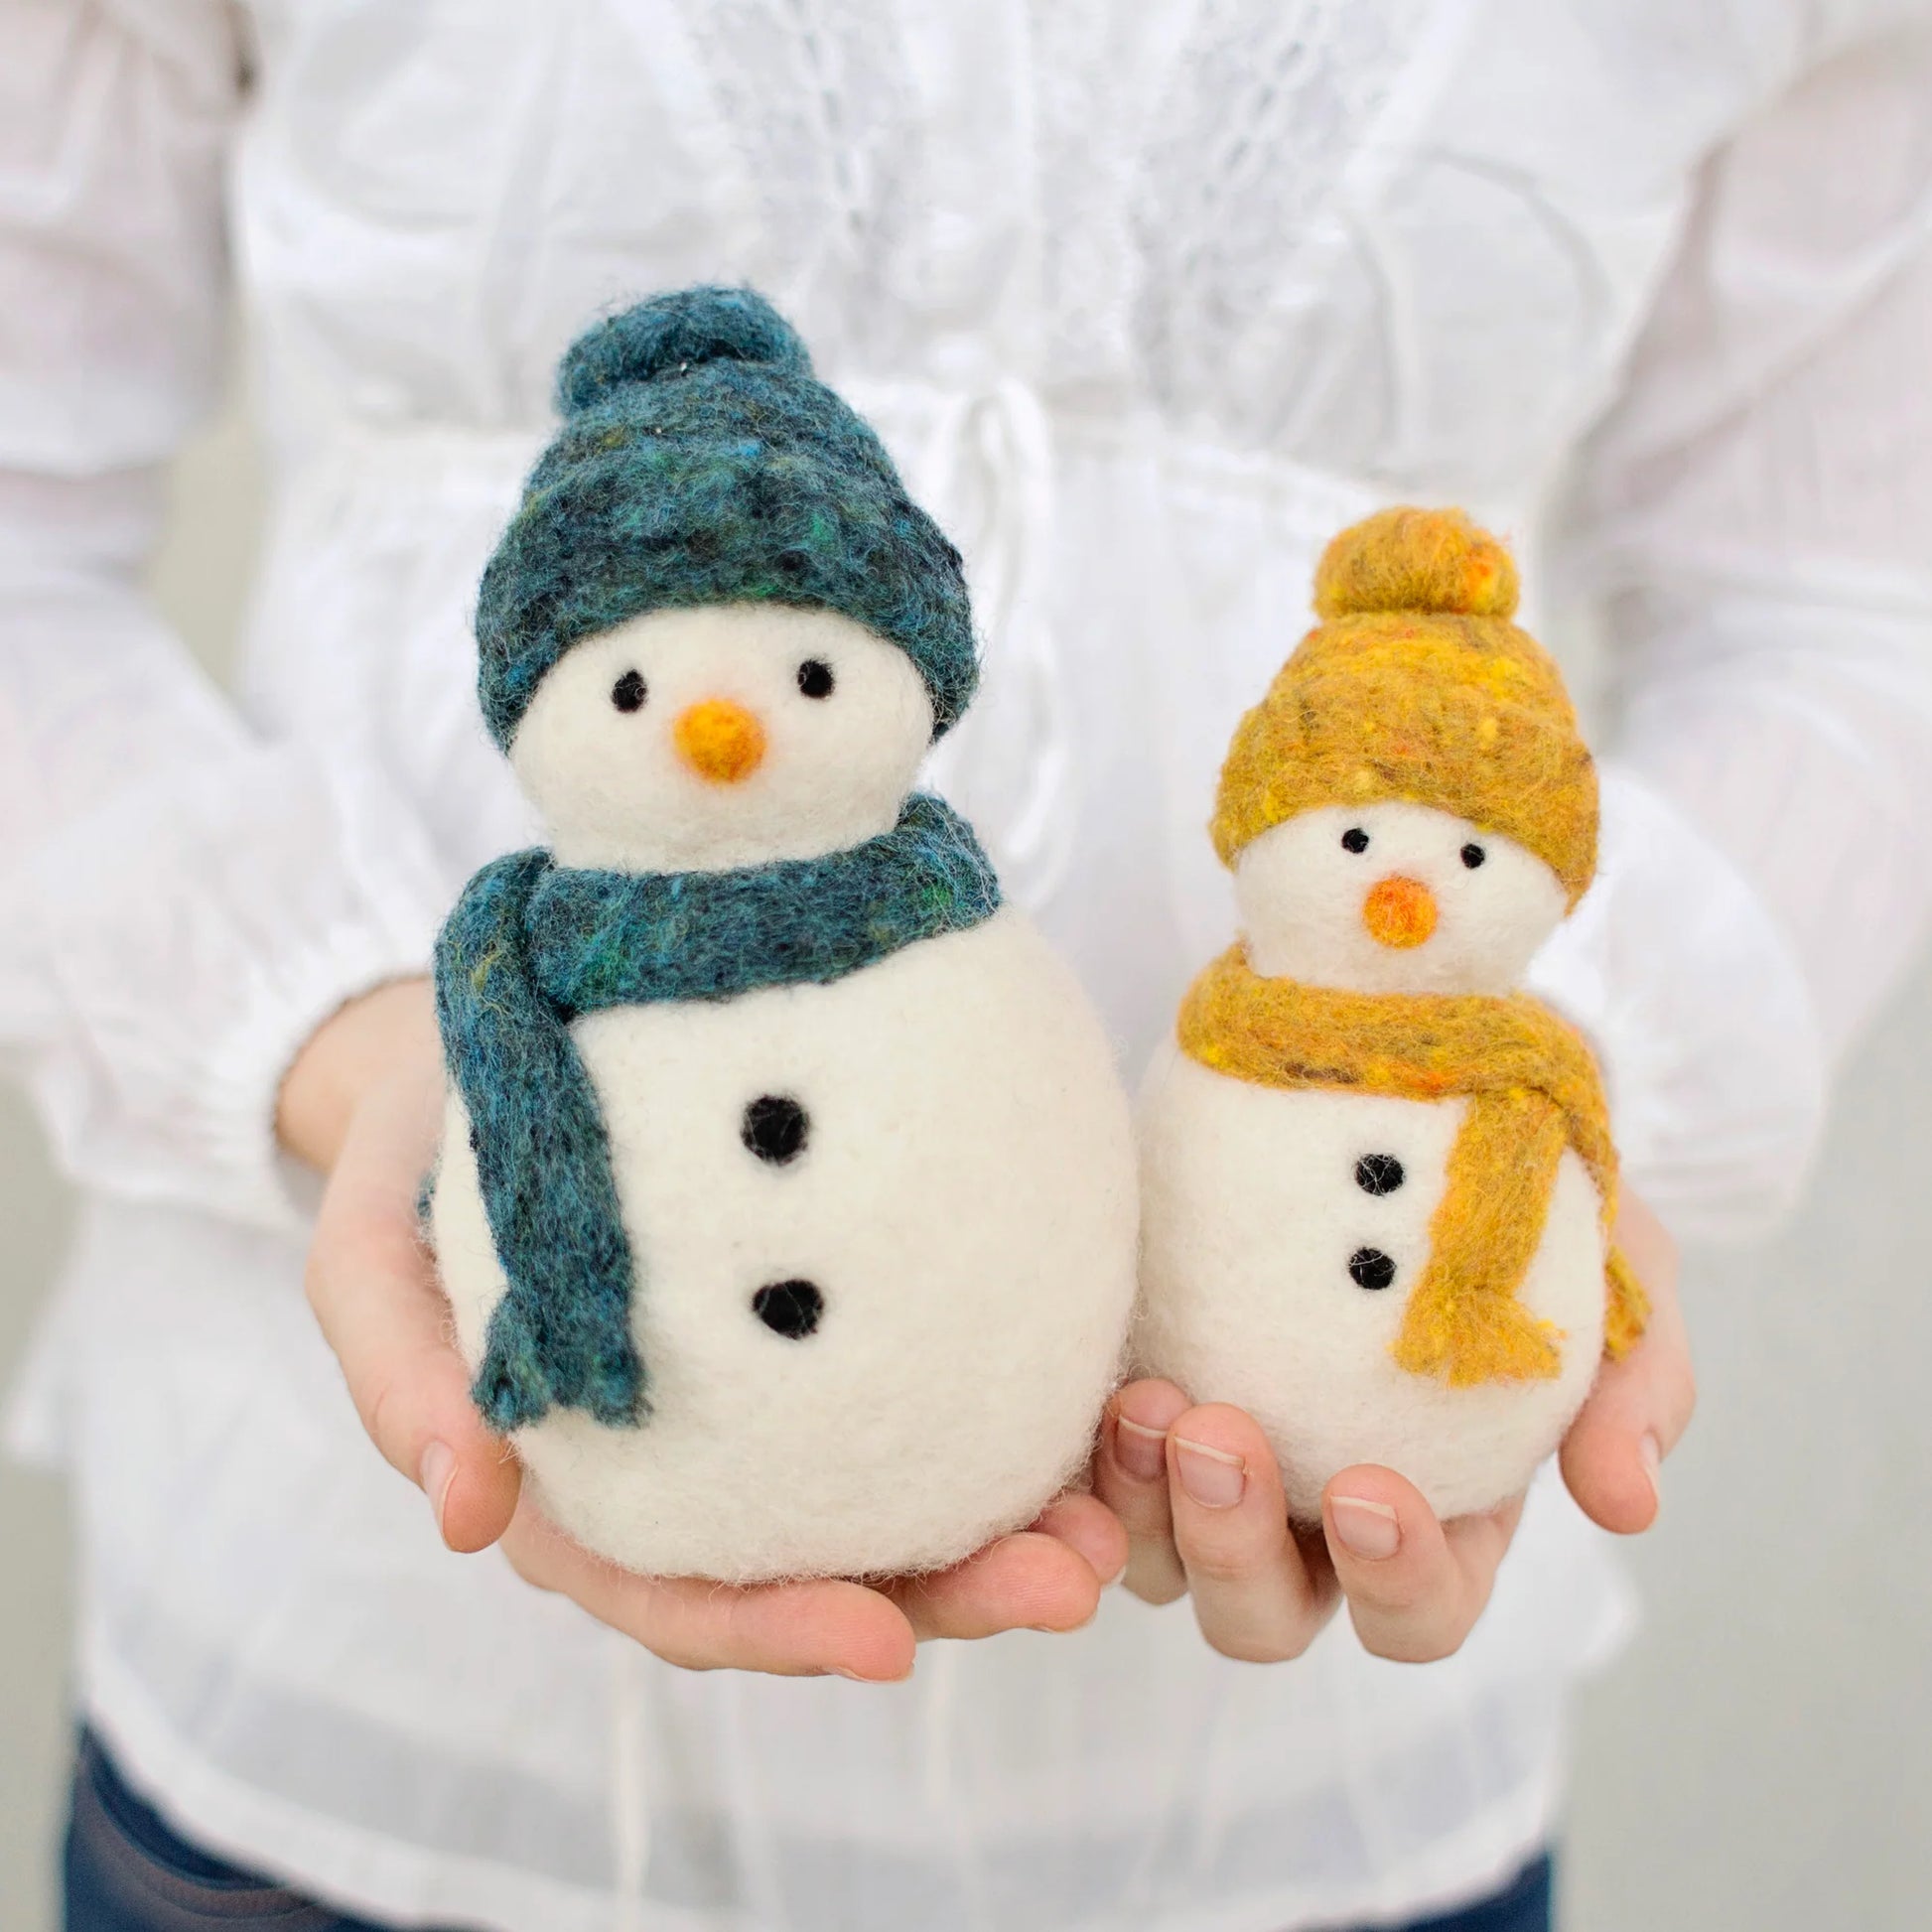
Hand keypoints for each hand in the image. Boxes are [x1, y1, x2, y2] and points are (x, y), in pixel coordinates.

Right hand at [282, 978, 1125, 1681]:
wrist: (474, 1049)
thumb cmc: (416, 1158)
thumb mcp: (368, 1254)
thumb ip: (404, 1375)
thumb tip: (466, 1515)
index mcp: (592, 1484)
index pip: (686, 1593)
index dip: (778, 1631)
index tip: (885, 1641)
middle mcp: (700, 1456)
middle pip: (829, 1560)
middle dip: (952, 1593)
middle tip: (1071, 1574)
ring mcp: (778, 1379)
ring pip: (904, 1481)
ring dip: (1013, 1512)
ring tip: (1117, 1504)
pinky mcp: (840, 1294)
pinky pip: (932, 1358)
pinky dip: (1011, 1390)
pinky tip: (1097, 1375)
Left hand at [1093, 1190, 1693, 1663]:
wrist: (1403, 1052)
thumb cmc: (1523, 1168)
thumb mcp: (1613, 1248)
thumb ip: (1637, 1372)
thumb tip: (1626, 1503)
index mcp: (1439, 1507)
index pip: (1418, 1605)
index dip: (1398, 1581)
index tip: (1371, 1488)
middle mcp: (1315, 1506)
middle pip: (1267, 1614)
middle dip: (1238, 1553)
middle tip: (1224, 1438)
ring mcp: (1214, 1456)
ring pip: (1158, 1558)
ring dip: (1144, 1506)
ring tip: (1145, 1401)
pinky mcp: (1136, 1380)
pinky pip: (1083, 1469)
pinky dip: (1081, 1455)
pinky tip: (1097, 1377)